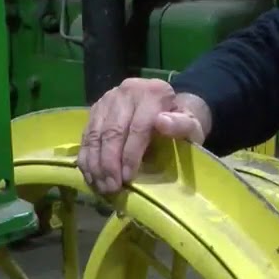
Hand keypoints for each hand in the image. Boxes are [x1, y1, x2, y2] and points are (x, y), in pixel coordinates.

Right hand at [77, 77, 210, 193]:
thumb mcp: (192, 125)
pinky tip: (91, 177)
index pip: (138, 127)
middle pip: (113, 131)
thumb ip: (182, 125)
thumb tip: (162, 122)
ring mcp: (108, 99)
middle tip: (112, 187)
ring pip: (96, 134)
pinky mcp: (96, 108)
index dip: (131, 154)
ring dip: (95, 164)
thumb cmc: (181, 122)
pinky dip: (87, 158)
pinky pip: (86, 136)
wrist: (168, 108)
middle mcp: (128, 90)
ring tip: (102, 186)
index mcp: (153, 92)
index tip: (128, 178)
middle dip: (110, 163)